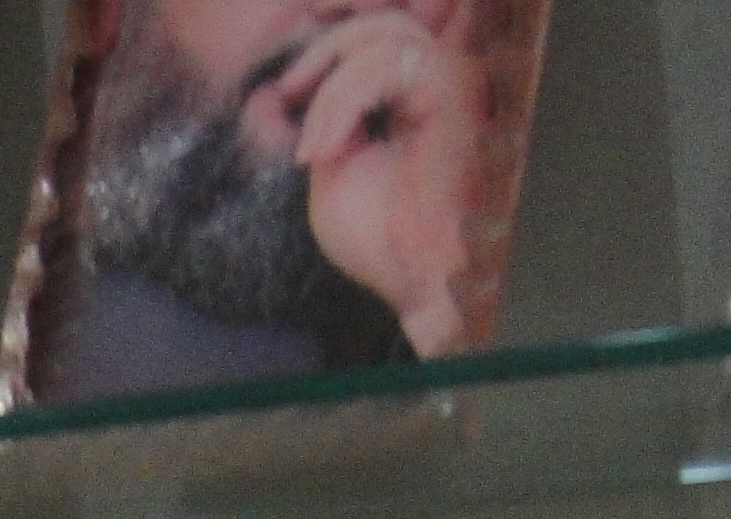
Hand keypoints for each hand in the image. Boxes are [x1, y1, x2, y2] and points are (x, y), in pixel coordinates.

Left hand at [275, 8, 483, 352]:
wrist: (414, 280)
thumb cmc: (382, 238)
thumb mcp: (333, 168)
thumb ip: (321, 120)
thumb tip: (276, 89)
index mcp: (420, 96)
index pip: (379, 38)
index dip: (330, 47)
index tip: (286, 93)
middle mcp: (446, 81)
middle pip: (384, 23)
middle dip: (324, 51)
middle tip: (286, 97)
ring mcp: (455, 82)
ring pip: (382, 37)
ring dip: (329, 92)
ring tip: (313, 151)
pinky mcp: (455, 92)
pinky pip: (385, 65)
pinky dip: (341, 103)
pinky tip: (325, 152)